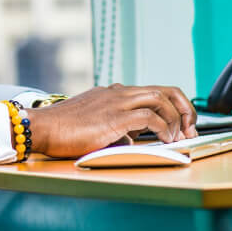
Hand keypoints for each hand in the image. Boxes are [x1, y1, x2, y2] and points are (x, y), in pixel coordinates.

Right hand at [26, 85, 197, 158]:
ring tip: (180, 136)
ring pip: (159, 99)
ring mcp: (116, 102)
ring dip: (176, 118)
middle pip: (164, 90)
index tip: (181, 124)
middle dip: (183, 109)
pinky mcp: (114, 117)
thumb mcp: (94, 125)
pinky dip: (162, 128)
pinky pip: (149, 118)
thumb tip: (131, 139)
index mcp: (114, 93)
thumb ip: (115, 128)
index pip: (153, 91)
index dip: (173, 106)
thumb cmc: (63, 130)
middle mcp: (118, 93)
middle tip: (190, 128)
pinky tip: (165, 140)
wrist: (41, 127)